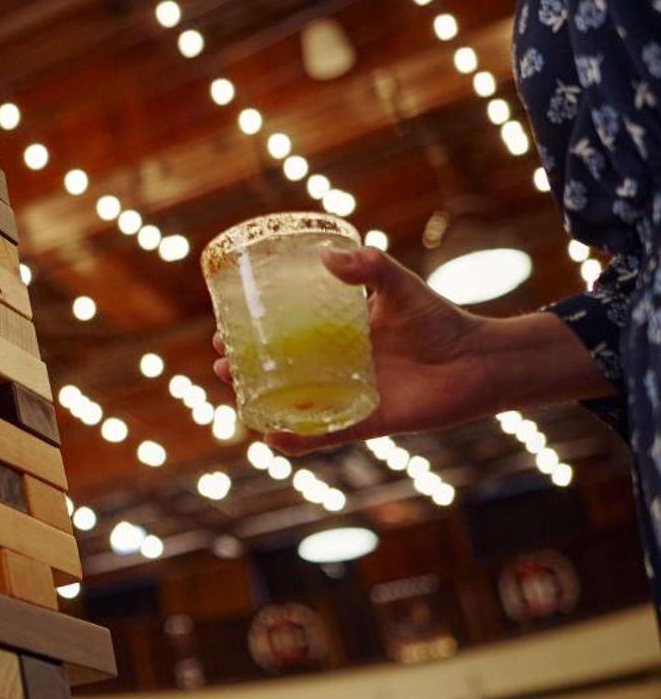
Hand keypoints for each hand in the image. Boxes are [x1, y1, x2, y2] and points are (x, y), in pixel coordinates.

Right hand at [213, 247, 490, 453]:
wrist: (479, 362)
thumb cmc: (442, 321)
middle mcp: (337, 368)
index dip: (252, 333)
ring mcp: (348, 397)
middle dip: (243, 368)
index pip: (284, 334)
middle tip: (219, 360)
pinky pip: (324, 435)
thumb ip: (369, 267)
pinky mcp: (365, 423)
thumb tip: (326, 259)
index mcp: (338, 336)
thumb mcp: (400, 286)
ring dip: (258, 402)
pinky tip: (270, 436)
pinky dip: (298, 440)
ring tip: (234, 390)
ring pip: (292, 404)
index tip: (224, 326)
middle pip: (278, 371)